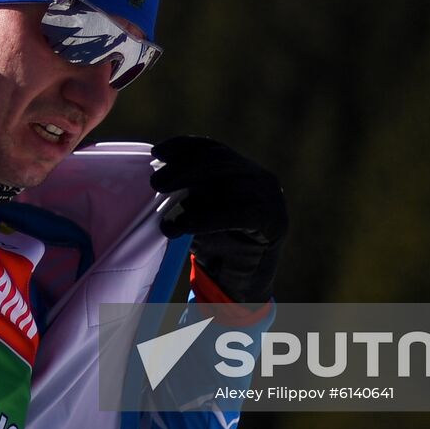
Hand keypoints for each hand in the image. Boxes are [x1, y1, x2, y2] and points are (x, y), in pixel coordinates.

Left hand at [150, 135, 287, 302]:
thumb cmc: (215, 243)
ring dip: (191, 197)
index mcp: (242, 169)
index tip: (156, 152)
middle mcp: (259, 177)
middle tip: (156, 183)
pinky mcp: (273, 222)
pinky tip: (182, 226)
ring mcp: (270, 198)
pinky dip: (206, 220)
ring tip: (165, 213)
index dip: (183, 146)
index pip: (212, 148)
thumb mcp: (198, 211)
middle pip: (218, 161)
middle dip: (183, 169)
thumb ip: (187, 191)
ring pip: (227, 185)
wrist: (241, 282)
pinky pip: (237, 215)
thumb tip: (159, 173)